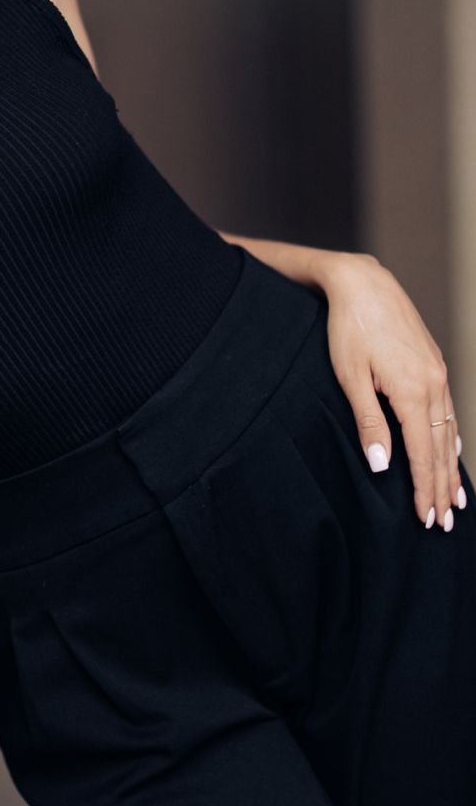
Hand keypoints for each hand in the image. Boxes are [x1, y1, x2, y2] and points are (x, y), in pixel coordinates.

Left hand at [321, 252, 462, 529]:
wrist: (363, 283)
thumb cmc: (349, 328)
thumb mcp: (350, 376)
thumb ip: (368, 422)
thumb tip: (381, 465)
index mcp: (413, 392)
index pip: (422, 454)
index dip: (424, 488)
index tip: (426, 518)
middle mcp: (434, 384)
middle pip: (441, 448)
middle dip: (442, 487)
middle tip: (444, 522)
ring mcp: (437, 373)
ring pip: (449, 430)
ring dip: (451, 467)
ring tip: (455, 499)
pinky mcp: (434, 363)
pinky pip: (448, 409)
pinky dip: (451, 436)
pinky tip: (451, 449)